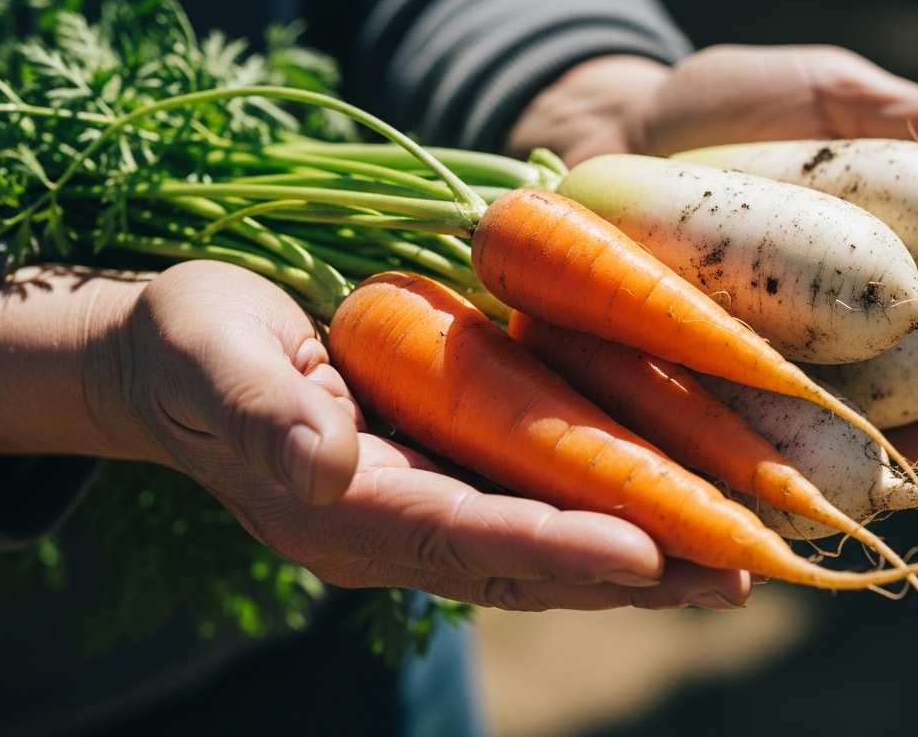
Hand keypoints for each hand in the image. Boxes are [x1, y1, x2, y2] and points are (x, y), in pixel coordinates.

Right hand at [0, 261, 749, 609]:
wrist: (181, 360)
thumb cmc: (193, 343)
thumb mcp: (211, 355)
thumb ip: (261, 409)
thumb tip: (321, 464)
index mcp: (341, 507)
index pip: (459, 534)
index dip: (549, 544)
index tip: (641, 549)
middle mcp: (395, 528)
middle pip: (525, 564)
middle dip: (631, 571)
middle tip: (735, 573)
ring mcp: (426, 510)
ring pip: (545, 552)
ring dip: (642, 559)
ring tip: (737, 562)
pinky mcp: (447, 481)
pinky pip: (539, 510)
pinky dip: (609, 514)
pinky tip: (678, 513)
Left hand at [508, 46, 917, 465]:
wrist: (599, 143)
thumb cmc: (716, 111)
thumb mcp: (816, 96)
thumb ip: (908, 116)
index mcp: (895, 240)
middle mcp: (859, 311)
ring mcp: (804, 357)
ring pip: (894, 405)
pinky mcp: (742, 390)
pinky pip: (804, 433)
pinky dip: (854, 448)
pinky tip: (900, 455)